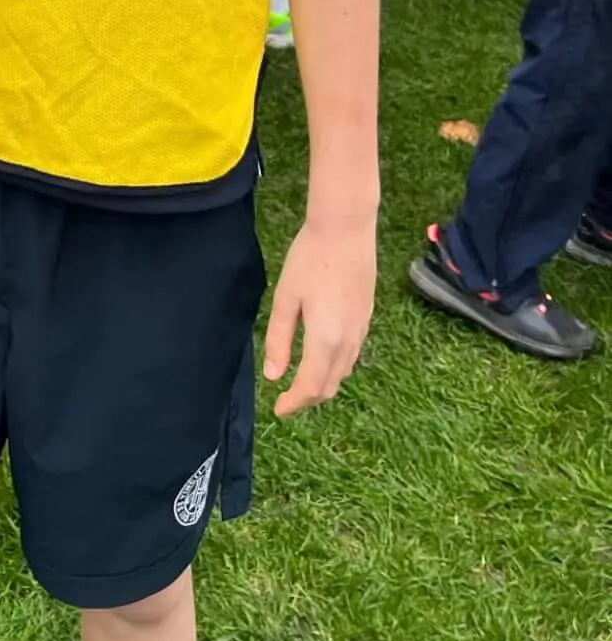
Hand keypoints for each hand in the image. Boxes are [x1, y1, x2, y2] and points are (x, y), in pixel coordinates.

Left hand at [263, 217, 376, 416]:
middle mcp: (348, 341)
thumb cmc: (310, 259)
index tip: (278, 410)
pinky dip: (334, 368)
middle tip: (286, 399)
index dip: (293, 403)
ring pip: (342, 372)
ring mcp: (361, 330)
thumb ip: (279, 338)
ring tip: (300, 381)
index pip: (310, 386)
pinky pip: (351, 356)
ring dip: (322, 384)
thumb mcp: (286, 298)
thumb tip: (273, 375)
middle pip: (329, 385)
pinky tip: (321, 357)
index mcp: (325, 339)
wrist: (346, 230)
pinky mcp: (366, 318)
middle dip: (307, 398)